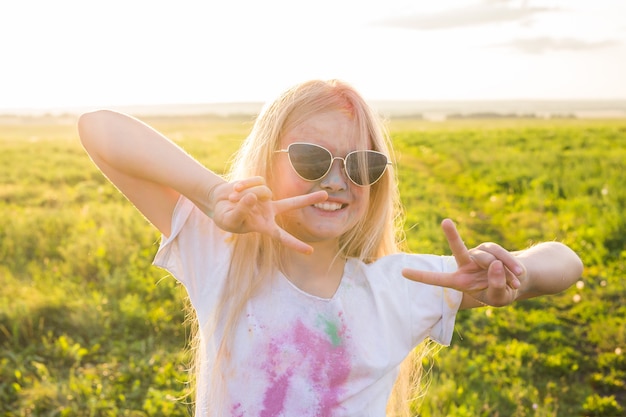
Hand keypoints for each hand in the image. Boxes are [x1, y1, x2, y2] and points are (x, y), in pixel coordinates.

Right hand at [209, 176, 327, 253]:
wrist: (218, 202)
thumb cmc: (226, 217)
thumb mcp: (230, 219)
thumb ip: (241, 211)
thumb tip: (253, 197)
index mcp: (265, 226)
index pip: (282, 237)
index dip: (295, 244)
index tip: (310, 252)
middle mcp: (269, 211)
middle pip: (292, 204)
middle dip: (308, 199)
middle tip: (326, 195)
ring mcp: (266, 197)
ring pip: (262, 191)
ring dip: (244, 194)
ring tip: (233, 199)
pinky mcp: (259, 184)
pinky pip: (256, 181)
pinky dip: (244, 185)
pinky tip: (235, 190)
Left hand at [402, 219, 526, 306]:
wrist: (518, 282)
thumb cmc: (502, 292)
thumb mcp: (499, 298)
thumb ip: (496, 285)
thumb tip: (493, 263)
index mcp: (459, 282)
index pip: (437, 279)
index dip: (421, 276)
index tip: (402, 272)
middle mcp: (465, 264)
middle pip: (458, 248)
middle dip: (452, 235)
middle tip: (445, 221)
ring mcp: (478, 254)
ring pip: (488, 257)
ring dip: (503, 271)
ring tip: (513, 282)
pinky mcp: (490, 247)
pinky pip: (500, 254)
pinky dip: (511, 265)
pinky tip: (518, 274)